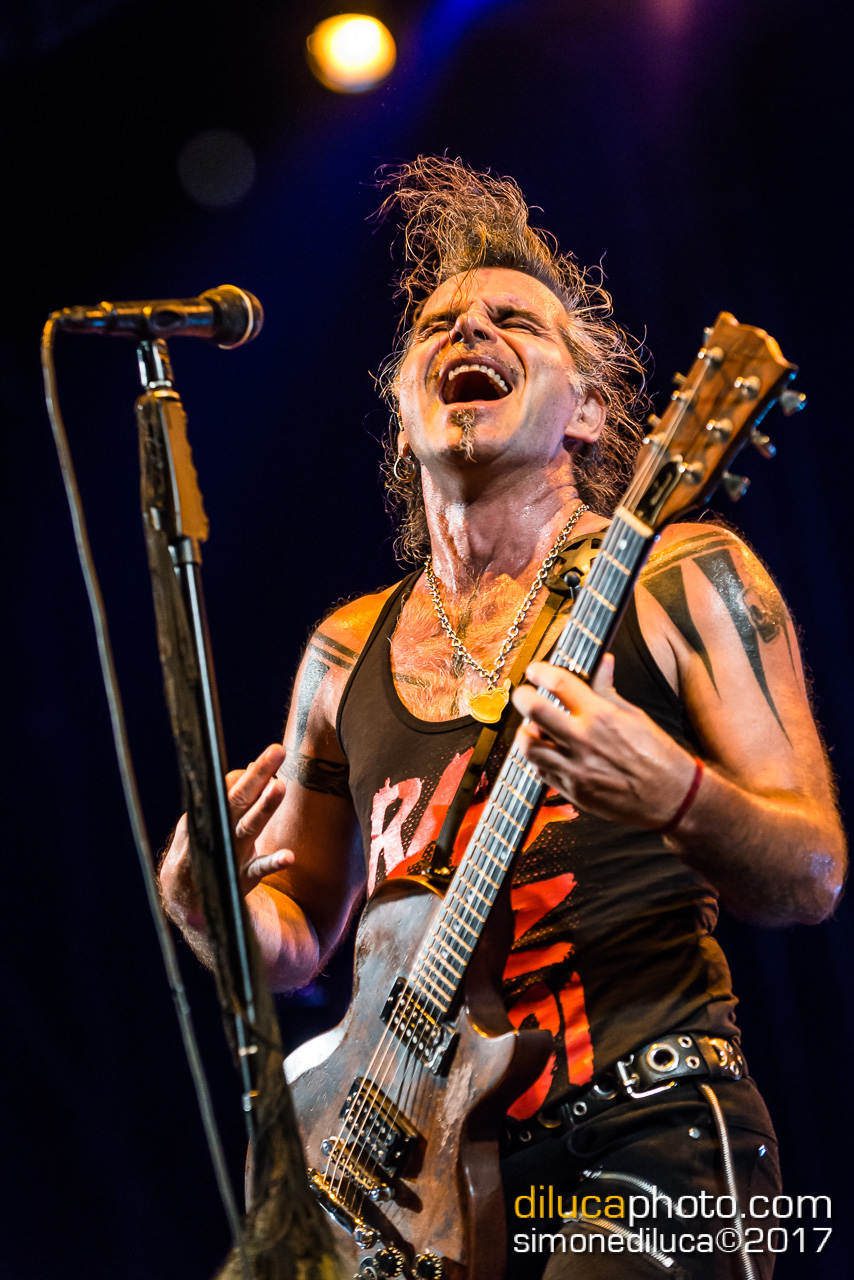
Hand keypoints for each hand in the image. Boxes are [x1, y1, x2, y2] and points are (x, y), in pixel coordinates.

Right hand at [159, 743, 293, 928]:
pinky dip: (273, 862)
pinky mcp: (242, 877)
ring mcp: (232, 852)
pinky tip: (289, 856)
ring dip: (264, 807)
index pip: (233, 787)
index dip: (255, 771)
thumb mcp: (210, 817)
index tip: (274, 752)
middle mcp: (222, 828)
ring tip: (279, 786)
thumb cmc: (203, 844)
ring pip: (249, 826)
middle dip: (258, 774)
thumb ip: (233, 793)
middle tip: (278, 751)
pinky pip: (259, 868)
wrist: (183, 894)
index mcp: (214, 812)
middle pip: (240, 798)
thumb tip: (253, 767)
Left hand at [511, 656, 696, 828]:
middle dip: (522, 697)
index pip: (559, 683)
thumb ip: (608, 689)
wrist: (672, 798)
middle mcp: (584, 741)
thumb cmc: (658, 755)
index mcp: (601, 716)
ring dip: (525, 733)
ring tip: (533, 729)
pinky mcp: (574, 792)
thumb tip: (603, 662)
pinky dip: (540, 760)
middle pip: (534, 711)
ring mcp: (576, 769)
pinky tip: (548, 753)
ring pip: (528, 746)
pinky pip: (541, 772)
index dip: (540, 671)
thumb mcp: (635, 715)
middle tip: (523, 695)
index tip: (535, 669)